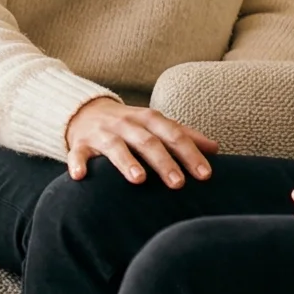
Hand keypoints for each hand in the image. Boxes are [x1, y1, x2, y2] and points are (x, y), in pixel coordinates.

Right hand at [65, 98, 218, 188]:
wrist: (85, 110)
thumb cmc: (129, 124)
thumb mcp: (156, 124)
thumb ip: (183, 135)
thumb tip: (216, 149)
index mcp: (148, 119)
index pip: (173, 134)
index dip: (189, 153)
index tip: (205, 175)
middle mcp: (126, 123)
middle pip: (147, 141)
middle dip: (163, 161)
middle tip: (178, 183)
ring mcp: (102, 133)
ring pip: (115, 146)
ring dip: (126, 161)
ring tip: (138, 179)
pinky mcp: (81, 143)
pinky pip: (78, 153)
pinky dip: (78, 163)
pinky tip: (80, 176)